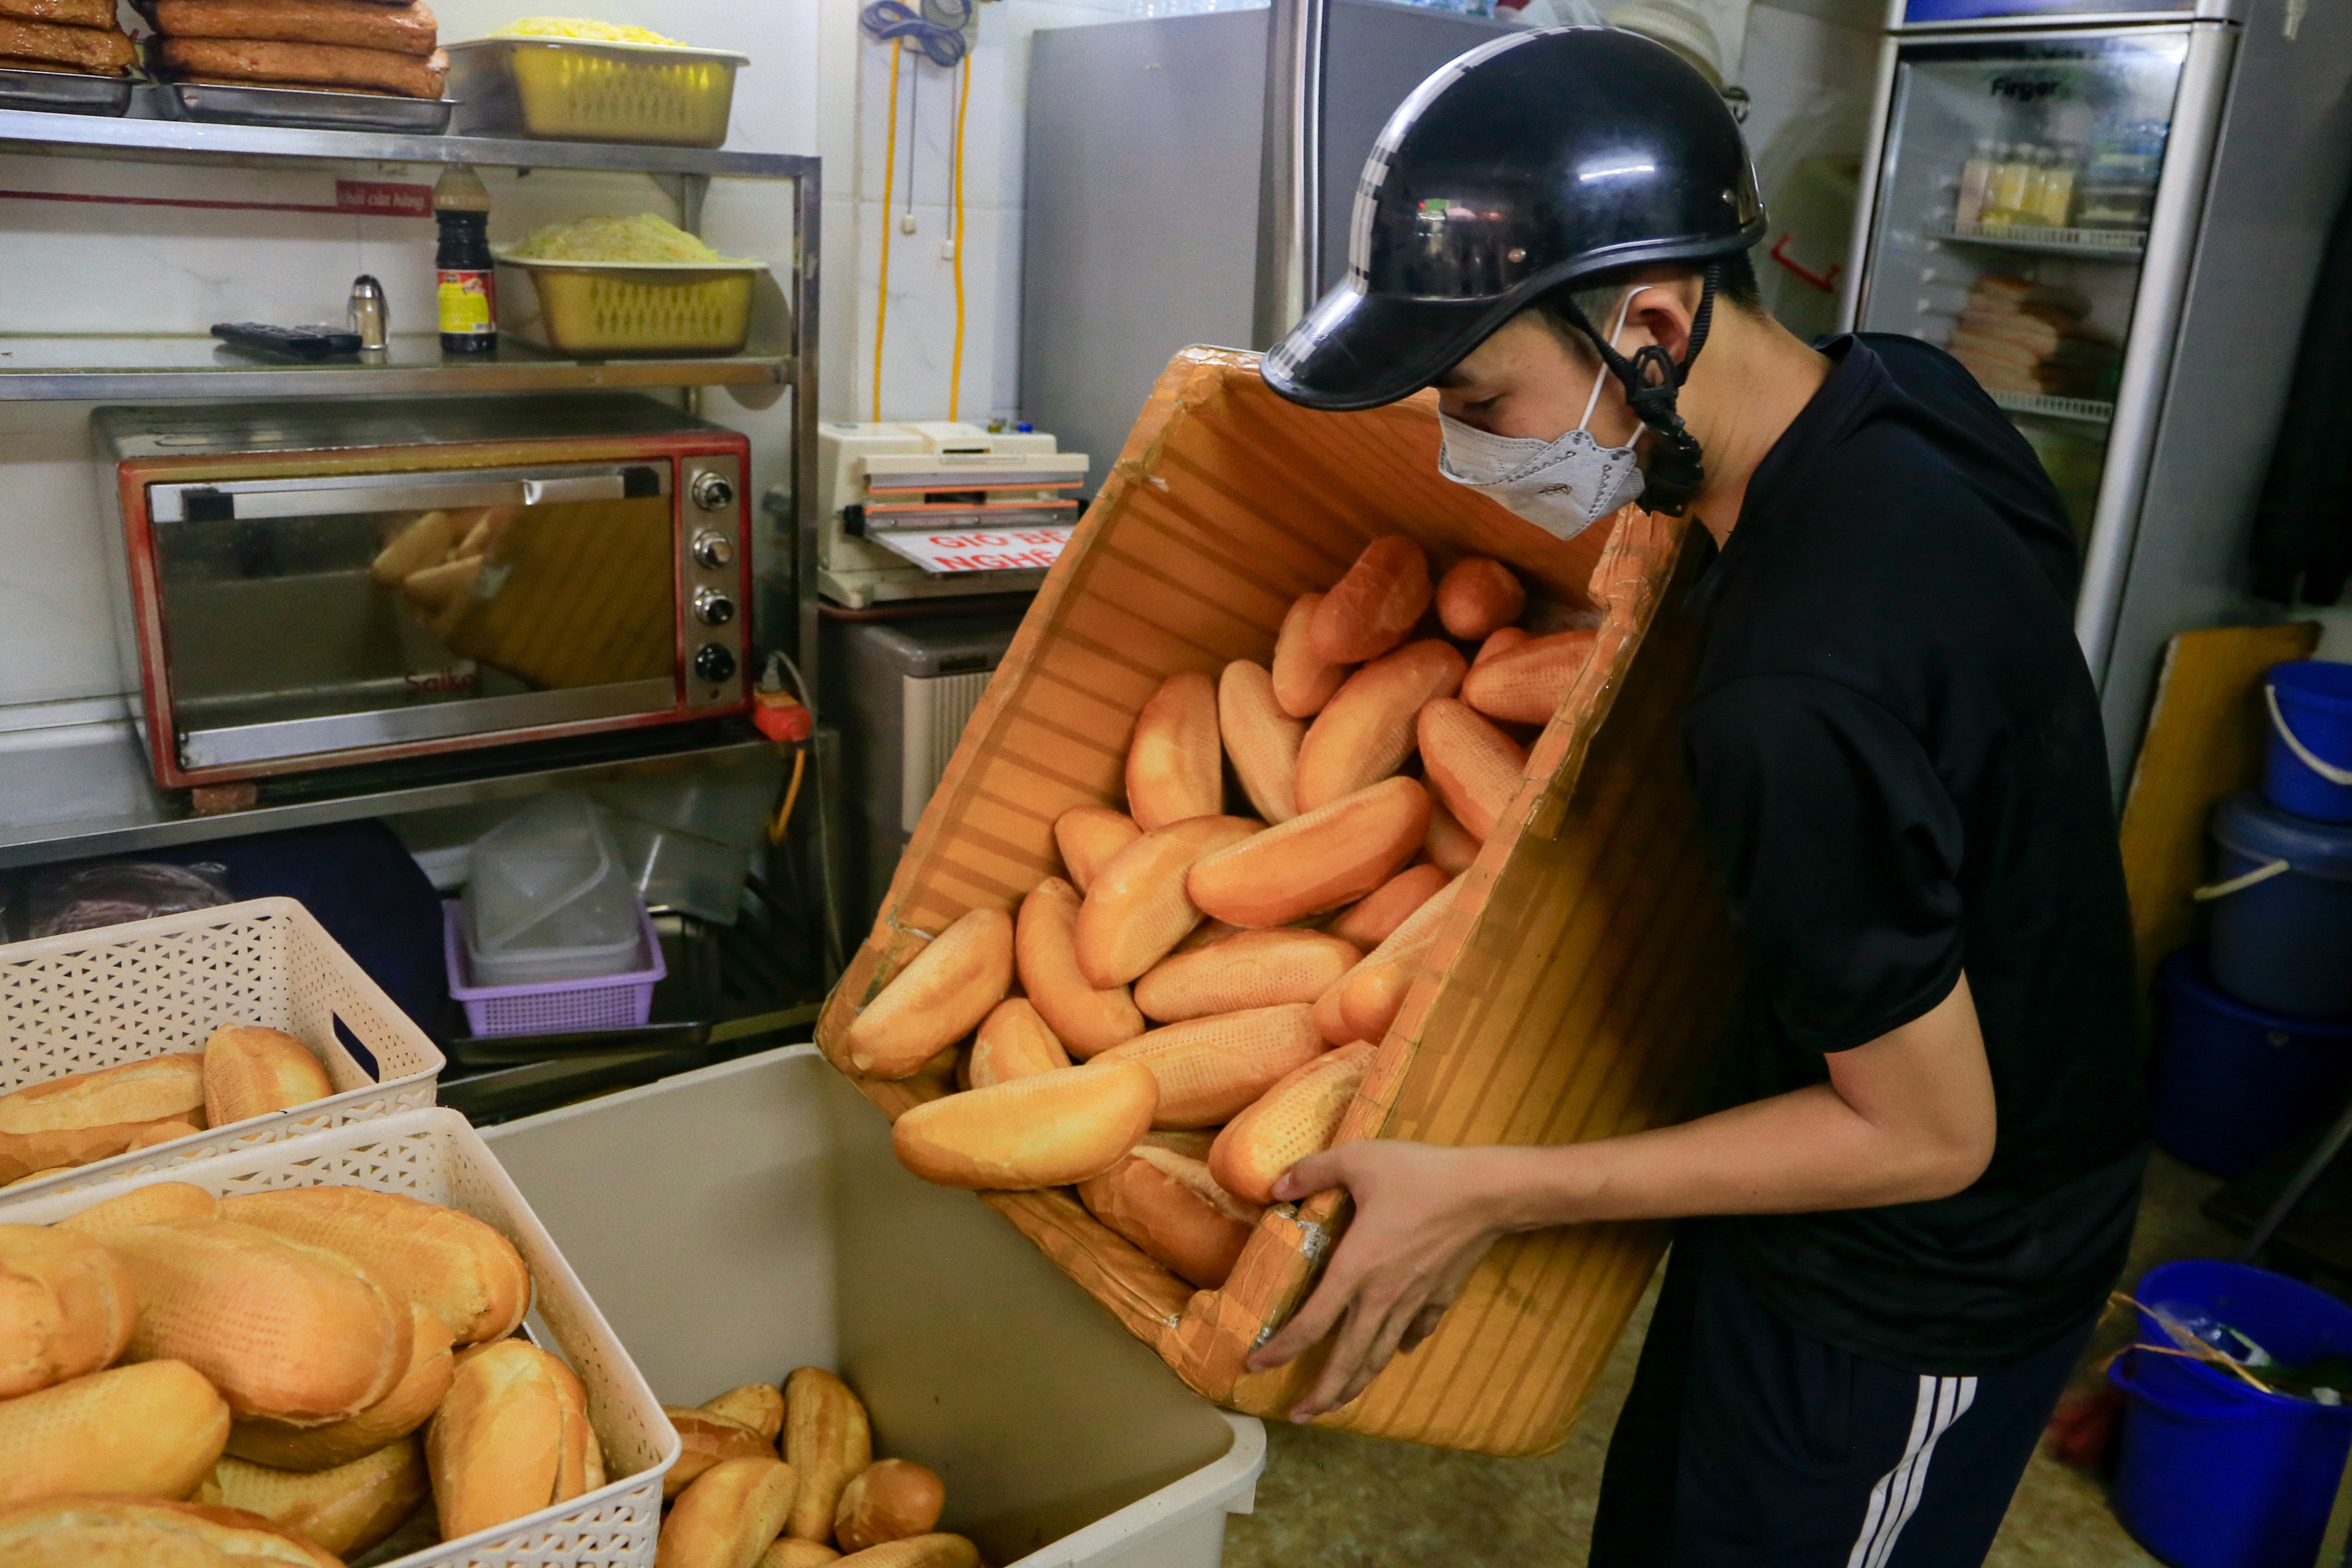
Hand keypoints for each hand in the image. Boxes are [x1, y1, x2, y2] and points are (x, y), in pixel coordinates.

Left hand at [1245, 1140, 1511, 1421]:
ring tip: (1338, 1403)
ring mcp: (1414, 1302)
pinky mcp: (1440, 1297)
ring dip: (1356, 1384)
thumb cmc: (1422, 1174)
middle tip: (1298, 1416)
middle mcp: (1382, 1297)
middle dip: (1322, 1395)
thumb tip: (1275, 1185)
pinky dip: (1401, 1346)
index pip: (1311, 1323)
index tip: (1256, 1365)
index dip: (1281, 1349)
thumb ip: (1313, 1171)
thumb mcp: (1359, 1159)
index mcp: (1356, 1269)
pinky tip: (1398, 1350)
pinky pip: (1415, 1332)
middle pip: (1348, 1360)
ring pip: (1380, 1355)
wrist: (1488, 1193)